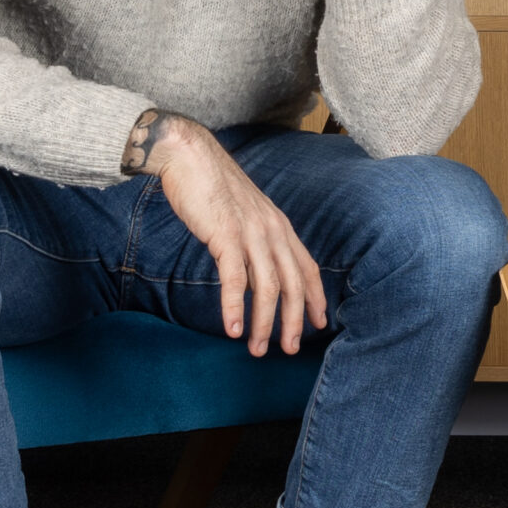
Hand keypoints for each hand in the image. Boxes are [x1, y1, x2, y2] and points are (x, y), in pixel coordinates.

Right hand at [122, 109, 327, 356]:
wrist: (189, 156)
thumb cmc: (213, 187)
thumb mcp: (245, 215)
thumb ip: (255, 241)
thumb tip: (254, 274)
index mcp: (280, 226)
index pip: (308, 268)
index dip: (316, 298)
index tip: (319, 324)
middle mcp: (272, 231)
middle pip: (293, 285)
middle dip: (293, 322)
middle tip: (288, 350)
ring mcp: (250, 233)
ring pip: (267, 287)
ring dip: (264, 323)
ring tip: (258, 349)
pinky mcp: (225, 235)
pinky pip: (234, 278)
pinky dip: (234, 307)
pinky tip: (233, 329)